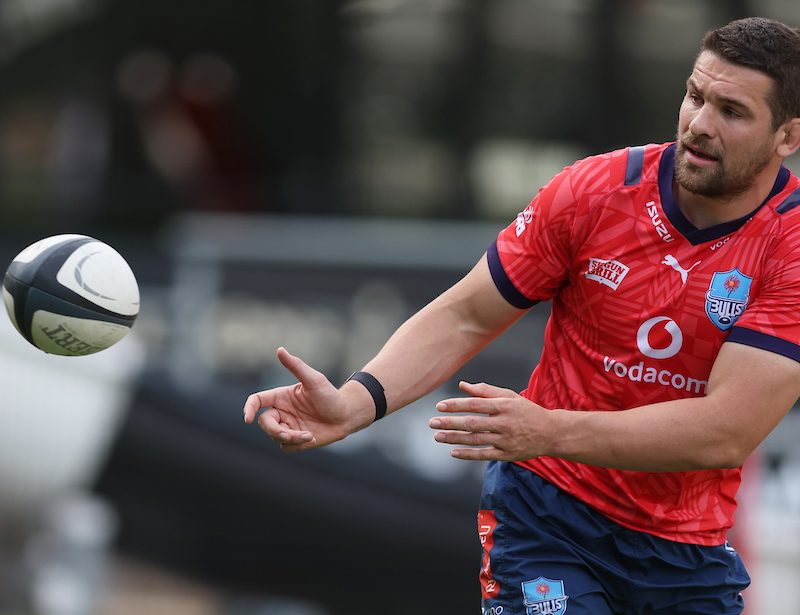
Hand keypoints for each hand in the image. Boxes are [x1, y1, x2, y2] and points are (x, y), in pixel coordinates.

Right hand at [243, 347, 366, 450]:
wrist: (348, 415)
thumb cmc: (331, 395)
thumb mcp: (314, 380)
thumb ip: (296, 366)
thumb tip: (279, 349)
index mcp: (281, 397)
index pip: (257, 401)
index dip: (249, 409)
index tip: (248, 419)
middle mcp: (282, 412)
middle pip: (264, 423)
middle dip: (274, 430)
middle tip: (289, 434)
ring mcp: (288, 426)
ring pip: (274, 436)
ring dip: (289, 437)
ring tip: (308, 434)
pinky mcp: (296, 441)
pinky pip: (286, 447)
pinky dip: (295, 444)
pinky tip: (311, 437)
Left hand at [429, 381, 551, 460]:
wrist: (552, 433)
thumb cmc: (527, 411)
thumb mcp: (509, 396)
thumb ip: (486, 390)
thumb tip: (463, 385)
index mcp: (504, 406)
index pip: (475, 404)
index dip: (456, 405)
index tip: (439, 406)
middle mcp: (504, 423)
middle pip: (472, 423)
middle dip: (450, 423)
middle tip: (432, 422)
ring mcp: (506, 440)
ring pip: (475, 440)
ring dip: (454, 438)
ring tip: (437, 436)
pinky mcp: (507, 454)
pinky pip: (483, 455)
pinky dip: (467, 454)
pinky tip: (453, 451)